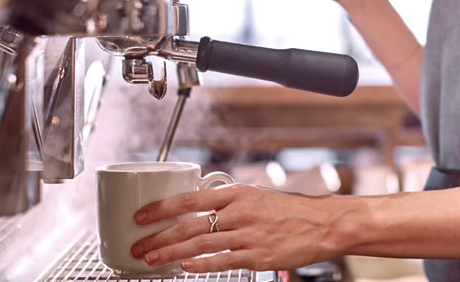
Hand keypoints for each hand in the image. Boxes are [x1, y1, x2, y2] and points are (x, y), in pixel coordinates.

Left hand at [130, 183, 341, 273]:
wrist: (322, 224)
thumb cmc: (288, 210)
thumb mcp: (255, 196)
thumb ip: (227, 201)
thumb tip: (198, 206)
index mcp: (237, 193)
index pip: (190, 198)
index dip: (162, 208)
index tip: (141, 216)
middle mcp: (240, 211)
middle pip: (189, 224)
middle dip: (159, 236)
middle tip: (138, 245)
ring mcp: (248, 235)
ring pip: (200, 243)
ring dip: (171, 252)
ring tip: (151, 259)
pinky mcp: (257, 256)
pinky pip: (222, 261)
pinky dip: (200, 264)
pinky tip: (184, 267)